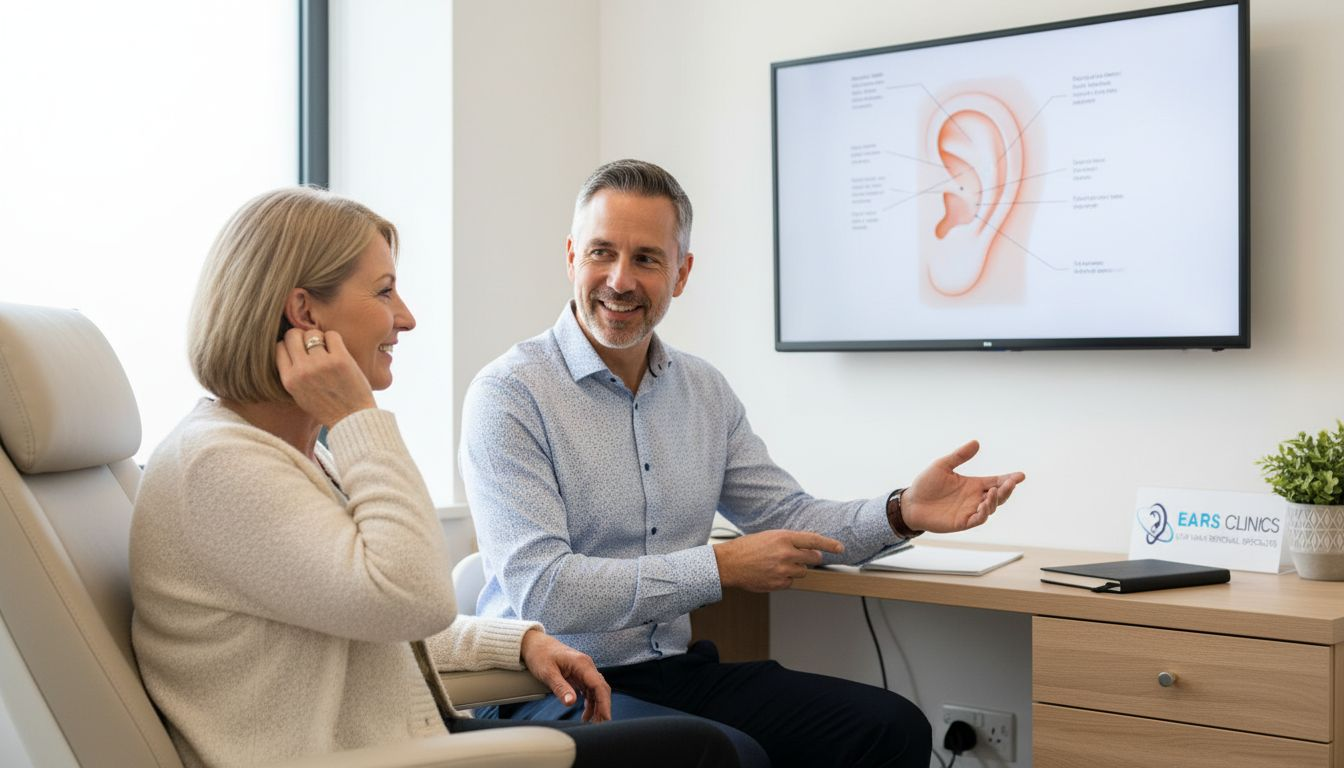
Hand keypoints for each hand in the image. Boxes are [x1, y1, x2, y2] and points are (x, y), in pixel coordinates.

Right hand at [275, 328, 376, 427]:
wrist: (352, 419)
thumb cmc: (327, 407)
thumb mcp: (299, 394)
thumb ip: (292, 373)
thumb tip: (290, 347)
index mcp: (289, 380)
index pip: (279, 347)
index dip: (289, 345)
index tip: (299, 349)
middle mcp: (302, 370)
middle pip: (292, 335)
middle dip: (301, 336)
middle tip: (313, 346)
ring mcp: (321, 364)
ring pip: (312, 333)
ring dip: (320, 338)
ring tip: (327, 350)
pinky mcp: (340, 359)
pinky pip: (332, 335)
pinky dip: (334, 339)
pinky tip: (338, 350)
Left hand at [519, 629, 610, 722]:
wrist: (534, 643)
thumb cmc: (540, 655)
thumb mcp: (547, 673)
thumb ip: (560, 688)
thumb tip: (571, 703)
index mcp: (581, 663)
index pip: (599, 685)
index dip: (604, 703)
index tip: (605, 718)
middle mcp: (586, 666)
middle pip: (601, 689)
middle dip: (603, 708)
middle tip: (600, 725)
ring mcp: (583, 670)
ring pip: (596, 691)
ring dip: (596, 707)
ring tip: (593, 723)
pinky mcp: (579, 674)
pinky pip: (589, 689)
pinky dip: (590, 702)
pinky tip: (586, 714)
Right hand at [714, 529, 844, 591]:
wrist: (729, 564)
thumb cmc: (747, 548)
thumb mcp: (769, 536)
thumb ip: (789, 540)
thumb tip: (808, 546)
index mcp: (784, 538)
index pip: (814, 540)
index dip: (830, 544)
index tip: (840, 548)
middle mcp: (786, 554)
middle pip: (812, 558)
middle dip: (810, 558)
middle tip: (799, 557)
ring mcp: (783, 570)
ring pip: (803, 572)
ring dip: (795, 569)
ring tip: (778, 565)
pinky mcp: (779, 584)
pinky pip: (791, 582)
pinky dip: (785, 579)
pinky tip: (771, 573)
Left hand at [902, 440, 1025, 532]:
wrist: (910, 503)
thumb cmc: (926, 484)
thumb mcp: (942, 465)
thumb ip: (959, 456)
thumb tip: (976, 442)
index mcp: (973, 484)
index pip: (996, 481)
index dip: (1009, 479)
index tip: (1021, 475)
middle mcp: (975, 498)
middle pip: (998, 495)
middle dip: (1007, 489)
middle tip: (1012, 482)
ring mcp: (970, 510)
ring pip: (991, 508)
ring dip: (995, 500)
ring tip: (993, 491)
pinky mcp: (962, 522)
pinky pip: (978, 519)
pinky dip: (983, 513)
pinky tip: (983, 505)